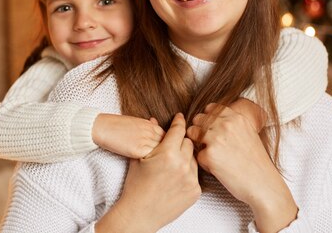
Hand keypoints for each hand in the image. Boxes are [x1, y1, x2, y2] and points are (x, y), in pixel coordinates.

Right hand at [96, 113, 199, 232]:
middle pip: (188, 143)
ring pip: (193, 158)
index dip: (178, 122)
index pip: (179, 130)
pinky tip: (175, 178)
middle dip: (180, 142)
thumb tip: (154, 119)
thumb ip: (150, 137)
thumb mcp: (139, 157)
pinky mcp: (195, 191)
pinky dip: (187, 173)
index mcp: (168, 153)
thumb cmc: (135, 186)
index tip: (179, 118)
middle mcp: (182, 165)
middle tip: (170, 148)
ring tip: (171, 166)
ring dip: (185, 158)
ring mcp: (191, 179)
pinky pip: (195, 175)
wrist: (139, 213)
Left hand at [187, 105, 296, 231]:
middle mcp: (225, 124)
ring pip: (192, 133)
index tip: (210, 129)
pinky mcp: (209, 155)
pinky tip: (217, 168)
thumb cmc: (256, 162)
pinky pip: (197, 154)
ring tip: (212, 155)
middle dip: (199, 130)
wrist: (263, 184)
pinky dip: (204, 162)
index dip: (207, 119)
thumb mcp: (248, 133)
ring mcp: (216, 138)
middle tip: (209, 144)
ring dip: (198, 143)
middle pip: (198, 119)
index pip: (209, 108)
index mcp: (235, 117)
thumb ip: (230, 124)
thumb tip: (209, 118)